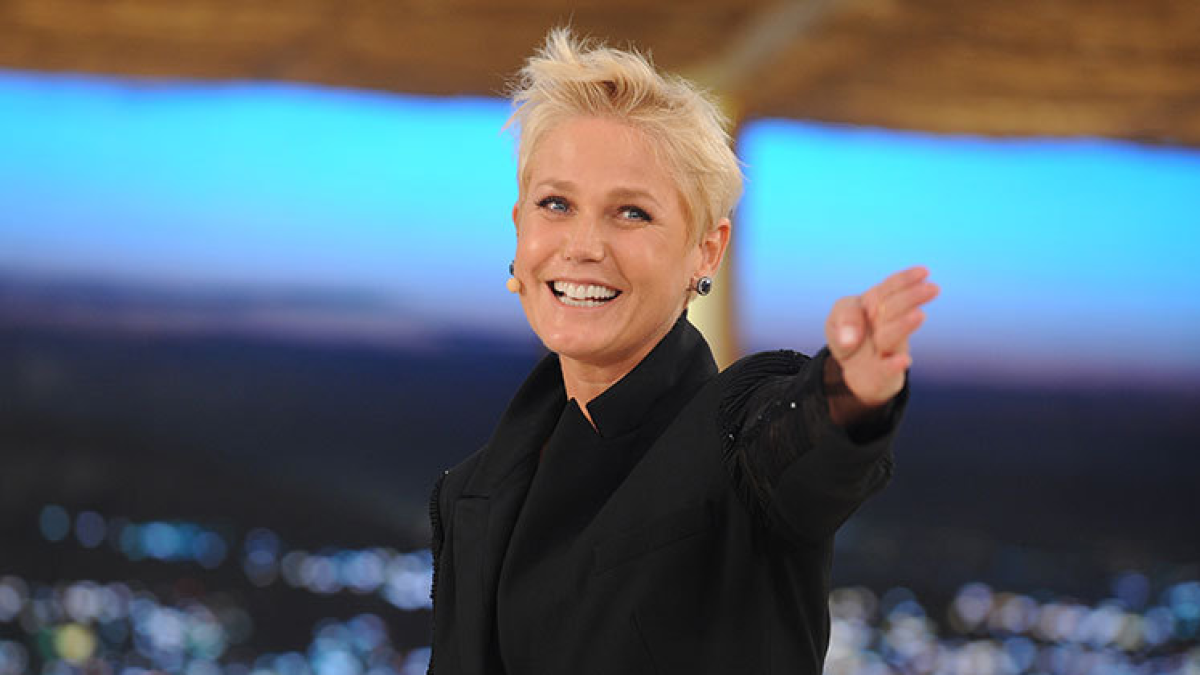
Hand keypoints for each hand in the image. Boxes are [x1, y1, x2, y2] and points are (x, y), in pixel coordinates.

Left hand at [824, 266, 939, 420]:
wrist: (849, 368)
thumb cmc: (848, 334)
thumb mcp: (838, 318)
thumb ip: (845, 318)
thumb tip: (850, 337)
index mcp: (876, 304)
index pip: (892, 288)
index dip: (906, 279)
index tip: (924, 272)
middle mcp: (885, 324)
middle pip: (896, 308)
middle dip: (911, 297)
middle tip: (933, 289)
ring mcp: (886, 349)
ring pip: (894, 336)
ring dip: (904, 325)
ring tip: (919, 315)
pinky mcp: (881, 373)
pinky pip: (886, 369)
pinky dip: (893, 365)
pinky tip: (903, 360)